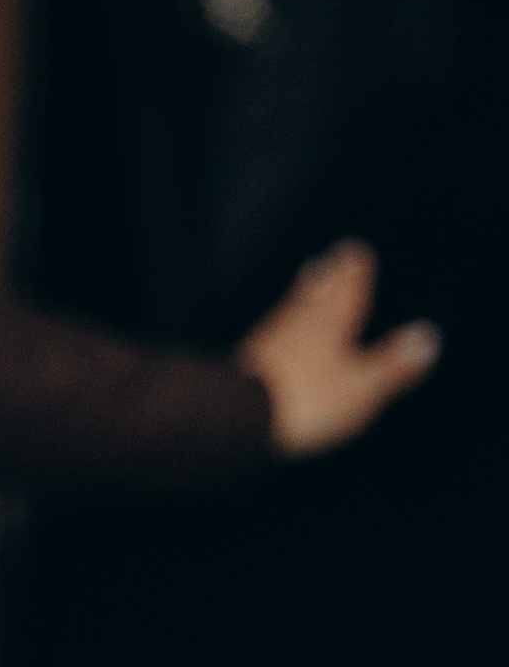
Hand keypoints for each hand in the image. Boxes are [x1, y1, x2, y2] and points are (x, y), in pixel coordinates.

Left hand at [234, 239, 440, 456]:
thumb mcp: (362, 387)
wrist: (237, 416)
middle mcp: (298, 326)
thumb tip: (428, 337)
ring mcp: (268, 343)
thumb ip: (392, 364)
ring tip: (306, 278)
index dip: (353, 274)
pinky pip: (269, 333)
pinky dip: (278, 322)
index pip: (347, 294)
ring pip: (291, 310)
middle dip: (328, 278)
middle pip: (317, 297)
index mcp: (331, 326)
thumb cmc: (306, 400)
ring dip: (302, 294)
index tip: (355, 250)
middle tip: (331, 258)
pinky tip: (272, 328)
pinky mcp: (244, 363)